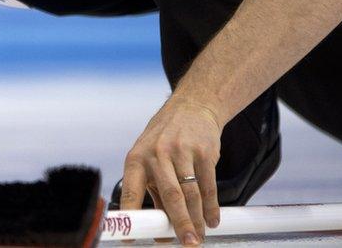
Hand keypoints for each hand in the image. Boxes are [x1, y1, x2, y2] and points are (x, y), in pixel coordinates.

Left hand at [120, 98, 221, 244]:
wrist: (191, 108)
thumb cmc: (164, 141)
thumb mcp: (150, 162)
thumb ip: (155, 194)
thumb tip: (160, 231)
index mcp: (136, 160)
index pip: (130, 193)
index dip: (131, 218)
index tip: (132, 240)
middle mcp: (156, 155)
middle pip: (170, 196)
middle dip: (179, 224)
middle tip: (186, 244)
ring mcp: (181, 152)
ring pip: (191, 193)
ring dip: (197, 219)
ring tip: (199, 237)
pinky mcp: (203, 152)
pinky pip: (208, 185)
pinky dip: (211, 206)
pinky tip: (212, 219)